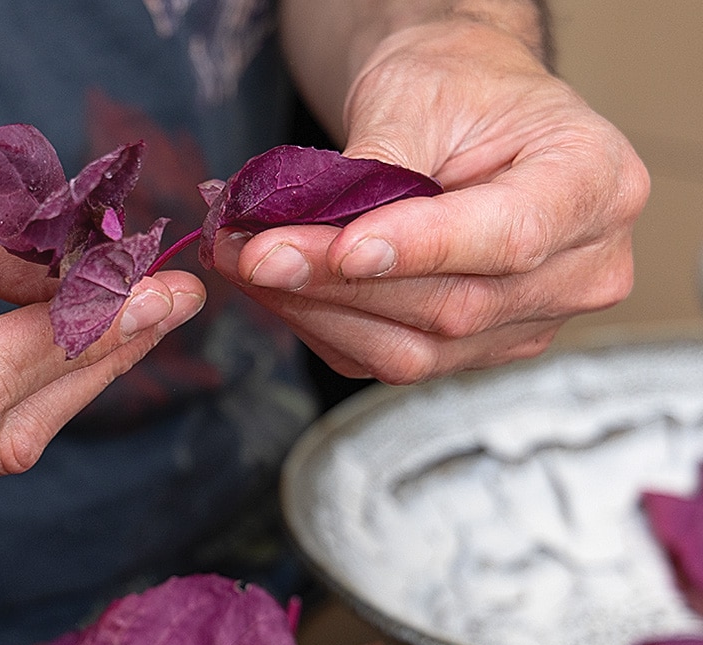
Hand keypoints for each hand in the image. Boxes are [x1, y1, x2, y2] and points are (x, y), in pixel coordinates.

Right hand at [0, 183, 203, 558]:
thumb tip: (101, 266)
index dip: (81, 336)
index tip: (162, 290)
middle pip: (7, 430)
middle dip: (98, 358)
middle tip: (167, 299)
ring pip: (5, 451)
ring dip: (62, 378)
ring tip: (82, 311)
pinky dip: (16, 407)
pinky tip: (12, 360)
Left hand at [214, 20, 648, 383]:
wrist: (465, 117)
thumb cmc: (457, 88)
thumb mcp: (421, 96)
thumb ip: (379, 168)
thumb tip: (307, 229)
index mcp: (594, 185)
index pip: (511, 236)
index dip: (421, 249)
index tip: (342, 245)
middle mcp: (581, 270)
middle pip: (453, 307)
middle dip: (337, 283)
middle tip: (252, 251)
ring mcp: (529, 322)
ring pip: (415, 350)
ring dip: (317, 311)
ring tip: (247, 263)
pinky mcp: (476, 350)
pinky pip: (390, 359)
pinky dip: (324, 326)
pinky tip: (279, 290)